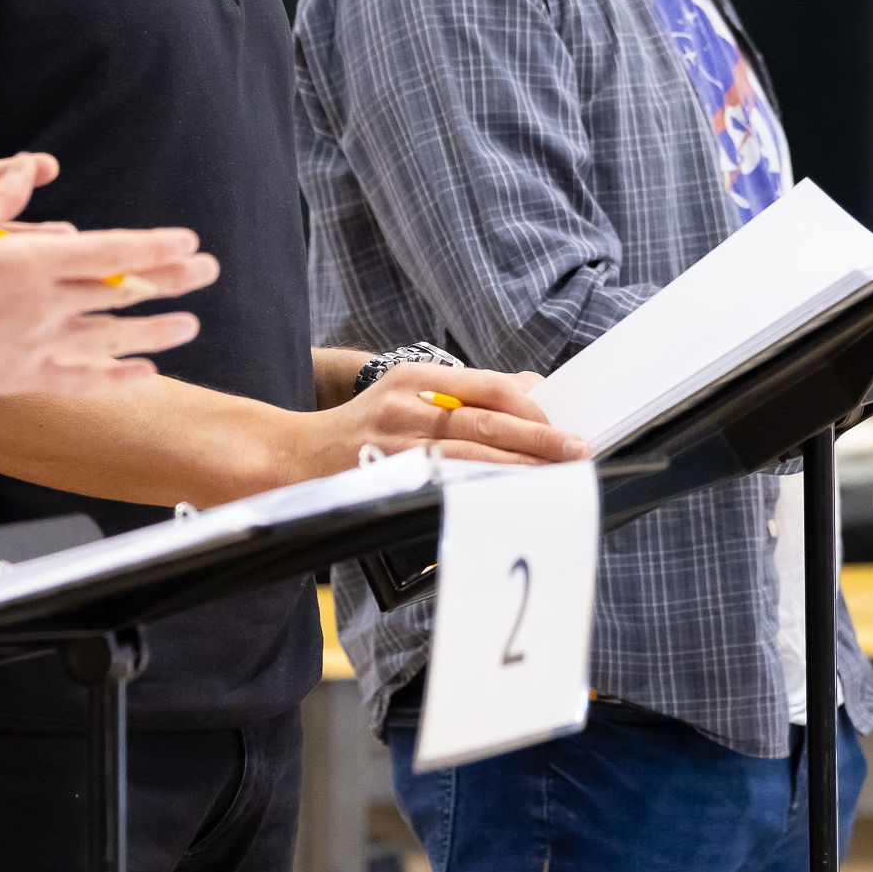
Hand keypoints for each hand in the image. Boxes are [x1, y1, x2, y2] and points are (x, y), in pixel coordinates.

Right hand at [0, 218, 219, 424]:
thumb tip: (31, 165)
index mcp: (24, 261)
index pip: (109, 252)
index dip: (154, 247)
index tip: (187, 241)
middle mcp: (38, 304)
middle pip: (120, 291)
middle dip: (171, 280)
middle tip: (209, 271)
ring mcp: (32, 345)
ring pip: (110, 338)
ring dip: (156, 331)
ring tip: (192, 325)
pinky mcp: (19, 377)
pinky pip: (80, 380)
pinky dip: (116, 379)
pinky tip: (147, 375)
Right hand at [300, 362, 586, 482]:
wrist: (296, 455)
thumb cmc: (363, 427)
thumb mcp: (406, 394)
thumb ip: (462, 393)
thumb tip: (529, 390)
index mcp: (414, 378)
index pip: (486, 385)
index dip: (529, 404)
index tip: (558, 420)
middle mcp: (405, 406)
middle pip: (485, 420)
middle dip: (536, 437)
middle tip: (575, 449)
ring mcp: (395, 444)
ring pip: (470, 455)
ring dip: (518, 465)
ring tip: (554, 473)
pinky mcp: (389, 478)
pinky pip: (445, 484)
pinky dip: (481, 488)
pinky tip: (508, 493)